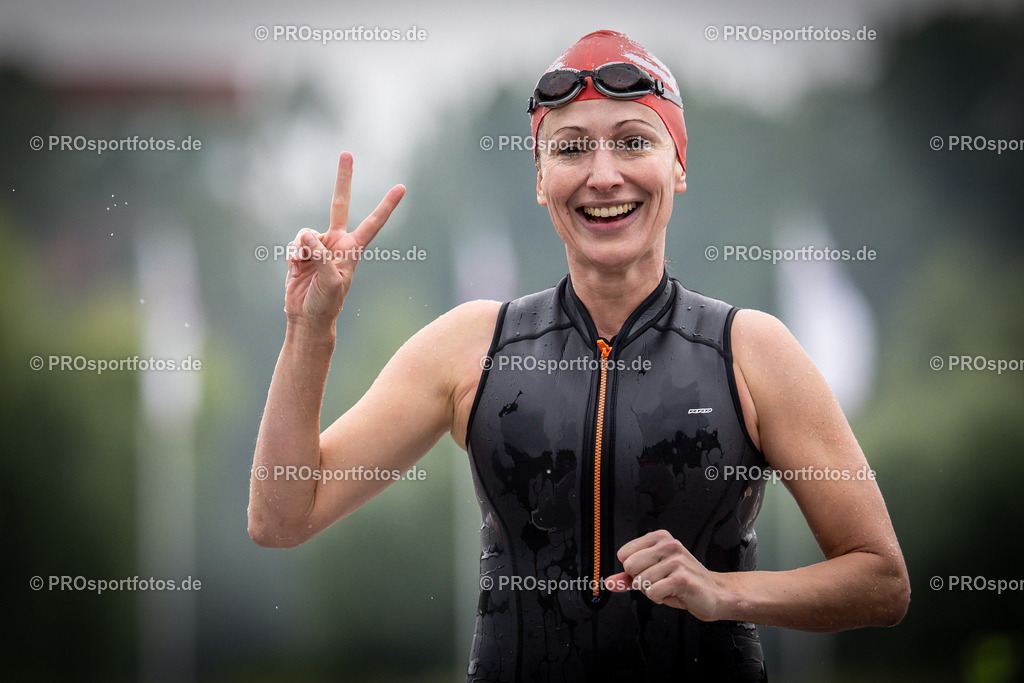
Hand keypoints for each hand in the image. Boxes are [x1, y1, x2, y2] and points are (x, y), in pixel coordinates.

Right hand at [285, 152, 405, 327]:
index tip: (402, 188)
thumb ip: (321, 256)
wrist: (307, 316)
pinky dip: (292, 256)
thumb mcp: (330, 282)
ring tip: (303, 269)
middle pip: (339, 203)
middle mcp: (337, 242)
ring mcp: (319, 245)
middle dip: (343, 179)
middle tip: (347, 153)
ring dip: (301, 249)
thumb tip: (307, 235)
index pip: (373, 222)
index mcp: (352, 249)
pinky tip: (295, 270)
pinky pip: (295, 243)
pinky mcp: (302, 251)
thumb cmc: (327, 303)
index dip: (386, 205)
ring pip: (305, 232)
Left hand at [606, 529, 726, 621]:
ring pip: (641, 582)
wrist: (713, 593)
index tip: (650, 571)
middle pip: (630, 567)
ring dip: (652, 591)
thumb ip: (628, 577)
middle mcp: (668, 545)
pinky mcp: (681, 578)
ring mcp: (676, 560)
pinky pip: (652, 593)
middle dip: (641, 580)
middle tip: (660, 581)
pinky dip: (659, 598)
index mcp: (659, 538)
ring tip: (668, 586)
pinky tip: (673, 592)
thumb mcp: (652, 575)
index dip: (634, 569)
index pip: (624, 554)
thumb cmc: (682, 582)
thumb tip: (609, 582)